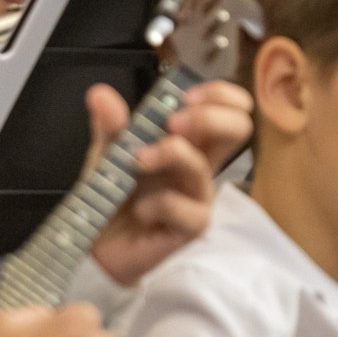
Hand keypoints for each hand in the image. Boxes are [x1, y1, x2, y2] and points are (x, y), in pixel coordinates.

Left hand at [85, 79, 252, 286]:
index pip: (230, 108)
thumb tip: (100, 93)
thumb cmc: (112, 193)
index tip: (185, 96)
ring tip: (135, 162)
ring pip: (202, 167)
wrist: (97, 243)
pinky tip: (141, 212)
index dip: (219, 94)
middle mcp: (202, 165)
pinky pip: (182, 208)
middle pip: (241, 129)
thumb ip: (110, 124)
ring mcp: (200, 196)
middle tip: (172, 123)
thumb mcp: (106, 152)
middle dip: (208, 117)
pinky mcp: (193, 226)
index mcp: (189, 141)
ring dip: (166, 155)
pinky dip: (154, 205)